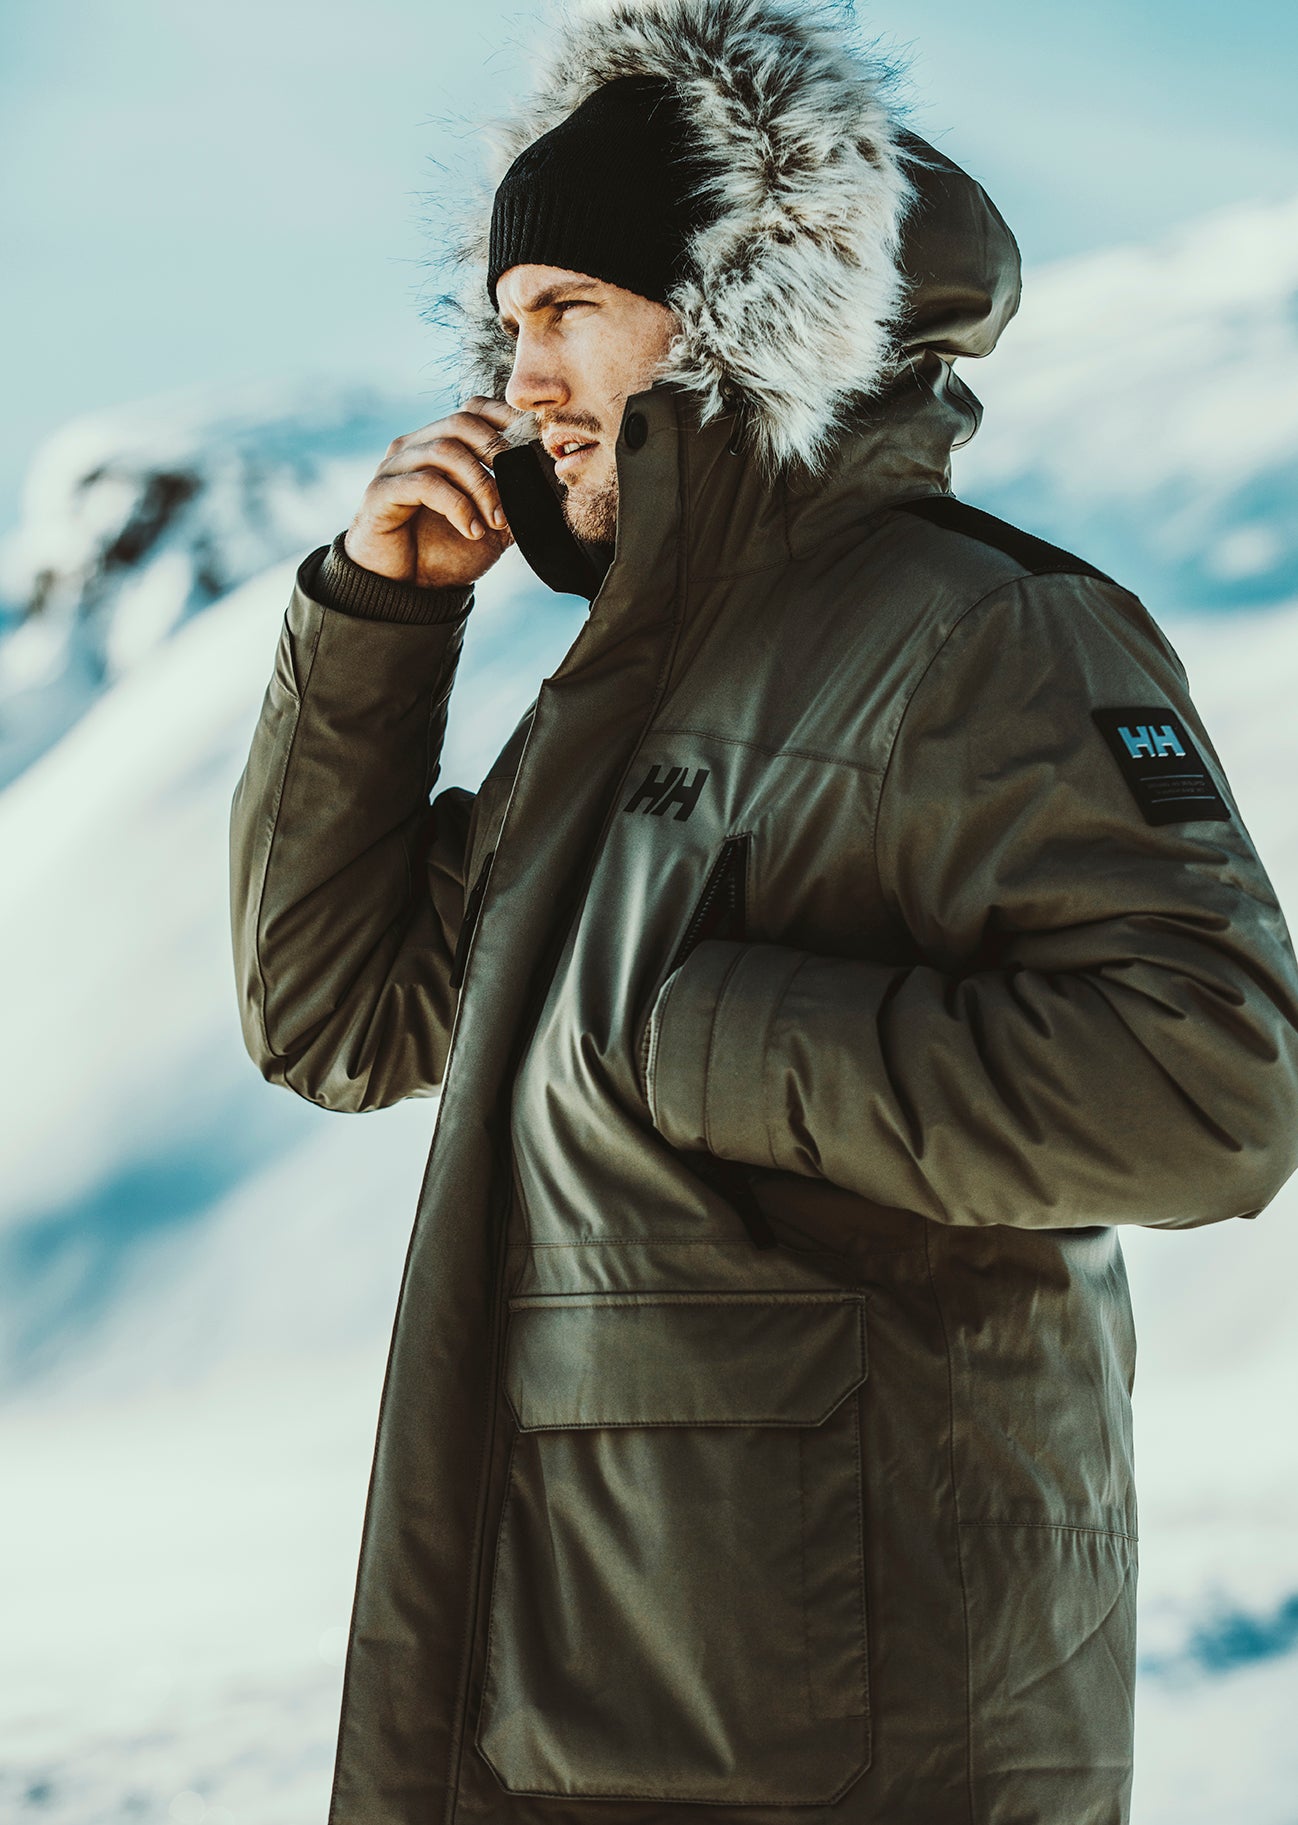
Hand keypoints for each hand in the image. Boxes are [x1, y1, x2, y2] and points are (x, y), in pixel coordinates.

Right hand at [344, 397, 518, 587]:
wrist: (409, 592)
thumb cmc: (445, 553)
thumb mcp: (492, 527)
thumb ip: (514, 503)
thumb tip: (550, 485)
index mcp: (438, 445)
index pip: (473, 409)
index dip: (506, 420)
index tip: (536, 448)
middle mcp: (413, 447)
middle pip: (462, 422)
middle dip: (499, 455)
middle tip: (519, 491)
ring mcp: (394, 467)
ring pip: (445, 451)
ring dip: (481, 486)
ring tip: (496, 522)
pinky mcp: (381, 492)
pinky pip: (424, 483)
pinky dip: (457, 506)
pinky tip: (471, 530)